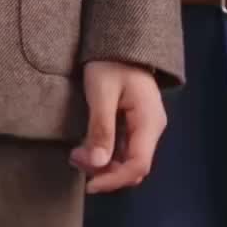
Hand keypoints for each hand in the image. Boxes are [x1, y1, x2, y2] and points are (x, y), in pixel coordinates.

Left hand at [71, 60, 166, 194]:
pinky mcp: (135, 124)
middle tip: (75, 160)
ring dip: (103, 164)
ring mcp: (145, 126)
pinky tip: (87, 148)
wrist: (119, 42)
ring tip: (77, 155)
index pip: (138, 165)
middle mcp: (152, 128)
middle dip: (105, 172)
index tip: (88, 185)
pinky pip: (123, 148)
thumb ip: (101, 128)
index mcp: (149, 122)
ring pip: (127, 159)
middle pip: (133, 166)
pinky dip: (105, 153)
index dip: (113, 180)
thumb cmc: (111, 62)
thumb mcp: (102, 93)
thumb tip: (97, 164)